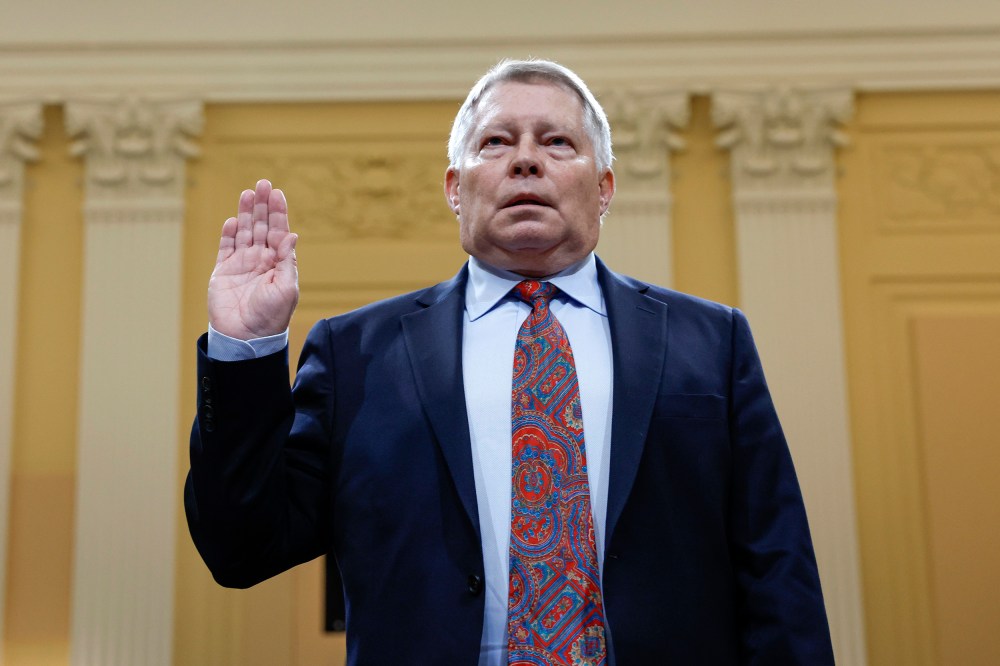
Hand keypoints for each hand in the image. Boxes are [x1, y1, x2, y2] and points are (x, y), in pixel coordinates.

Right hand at [208, 179, 298, 339]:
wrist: (245, 337)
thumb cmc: (271, 316)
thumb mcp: (286, 288)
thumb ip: (287, 260)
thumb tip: (292, 234)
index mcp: (279, 263)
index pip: (279, 231)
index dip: (278, 212)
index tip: (277, 193)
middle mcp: (261, 259)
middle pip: (262, 225)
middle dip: (262, 205)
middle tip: (262, 183)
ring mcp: (242, 264)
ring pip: (245, 232)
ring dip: (246, 212)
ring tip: (247, 193)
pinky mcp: (224, 271)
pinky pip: (226, 247)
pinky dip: (229, 233)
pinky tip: (233, 220)